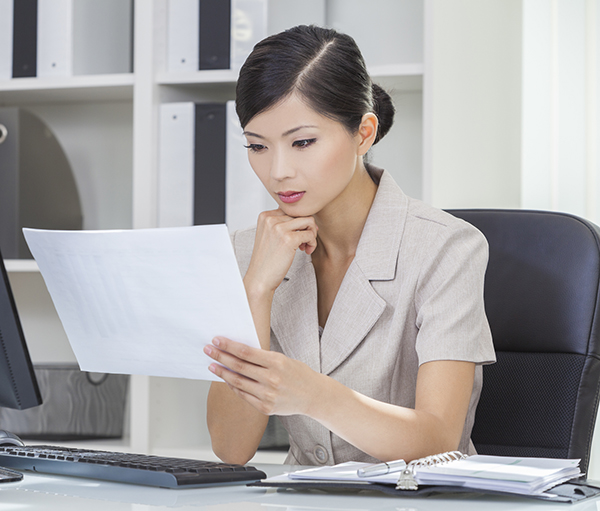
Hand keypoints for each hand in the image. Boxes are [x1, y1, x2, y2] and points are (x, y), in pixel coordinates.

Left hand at [204, 336, 320, 415]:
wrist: (313, 396)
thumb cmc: (298, 374)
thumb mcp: (283, 359)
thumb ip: (262, 358)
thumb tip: (237, 351)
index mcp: (277, 362)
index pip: (246, 352)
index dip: (229, 346)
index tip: (217, 340)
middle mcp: (271, 379)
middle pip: (238, 366)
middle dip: (220, 357)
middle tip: (208, 350)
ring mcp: (268, 395)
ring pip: (237, 382)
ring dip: (222, 372)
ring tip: (212, 365)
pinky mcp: (265, 408)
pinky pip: (243, 395)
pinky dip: (233, 386)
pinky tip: (226, 379)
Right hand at [245, 209, 317, 293]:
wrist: (260, 278)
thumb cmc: (266, 260)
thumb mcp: (270, 235)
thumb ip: (282, 223)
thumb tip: (305, 217)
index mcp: (265, 216)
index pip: (291, 209)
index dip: (298, 221)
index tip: (299, 234)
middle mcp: (271, 219)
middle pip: (300, 213)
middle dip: (307, 227)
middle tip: (304, 242)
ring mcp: (279, 228)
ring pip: (309, 221)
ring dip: (312, 234)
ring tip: (306, 245)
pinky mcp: (288, 239)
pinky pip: (310, 234)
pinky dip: (312, 243)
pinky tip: (306, 251)